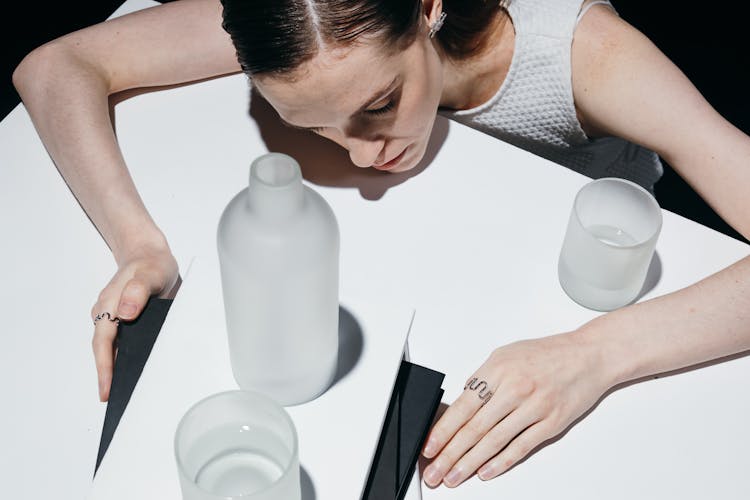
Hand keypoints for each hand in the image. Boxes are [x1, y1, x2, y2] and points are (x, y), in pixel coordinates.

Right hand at [90, 245, 179, 401]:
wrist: (150, 255)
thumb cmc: (151, 263)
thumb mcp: (150, 273)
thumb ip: (139, 290)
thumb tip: (126, 312)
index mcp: (110, 302)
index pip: (104, 341)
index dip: (105, 367)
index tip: (107, 389)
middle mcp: (107, 312)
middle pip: (104, 350)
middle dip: (107, 376)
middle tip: (115, 402)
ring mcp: (114, 317)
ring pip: (112, 348)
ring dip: (116, 369)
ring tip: (126, 394)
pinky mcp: (124, 320)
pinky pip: (121, 343)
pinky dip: (125, 358)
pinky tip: (136, 372)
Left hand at [421, 331, 612, 486]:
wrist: (589, 355)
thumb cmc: (548, 354)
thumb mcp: (506, 354)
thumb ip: (483, 379)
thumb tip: (462, 402)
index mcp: (498, 370)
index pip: (462, 406)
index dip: (443, 431)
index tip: (429, 447)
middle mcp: (515, 388)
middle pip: (475, 428)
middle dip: (450, 454)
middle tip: (435, 471)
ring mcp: (534, 407)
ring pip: (494, 441)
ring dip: (470, 463)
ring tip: (454, 477)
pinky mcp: (552, 422)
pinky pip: (521, 447)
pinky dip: (501, 462)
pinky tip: (485, 472)